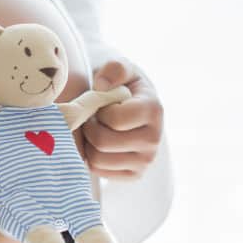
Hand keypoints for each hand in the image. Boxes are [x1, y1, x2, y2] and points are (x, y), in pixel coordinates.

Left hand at [81, 58, 163, 179]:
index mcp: (153, 111)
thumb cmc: (122, 86)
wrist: (132, 107)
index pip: (115, 120)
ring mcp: (146, 160)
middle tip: (92, 118)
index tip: (101, 104)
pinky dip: (92, 157)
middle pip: (103, 142)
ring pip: (98, 160)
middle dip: (90, 127)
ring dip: (88, 143)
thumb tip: (101, 86)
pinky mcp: (135, 174)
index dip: (99, 111)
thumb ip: (114, 68)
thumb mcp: (120, 69)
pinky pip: (99, 171)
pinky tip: (99, 144)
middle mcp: (154, 139)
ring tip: (95, 129)